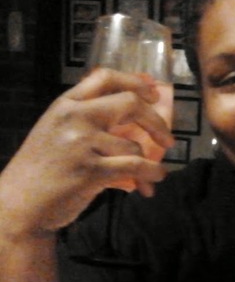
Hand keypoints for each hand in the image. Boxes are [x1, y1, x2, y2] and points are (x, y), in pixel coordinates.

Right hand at [0, 68, 173, 238]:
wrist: (19, 204)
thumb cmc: (42, 170)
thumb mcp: (57, 131)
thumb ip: (87, 118)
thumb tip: (133, 110)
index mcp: (66, 105)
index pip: (105, 76)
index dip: (135, 82)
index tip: (153, 93)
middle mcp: (74, 117)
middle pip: (130, 104)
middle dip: (156, 121)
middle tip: (167, 139)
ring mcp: (82, 143)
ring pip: (135, 146)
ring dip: (151, 163)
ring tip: (152, 176)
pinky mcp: (91, 170)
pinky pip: (135, 167)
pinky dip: (151, 174)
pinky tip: (153, 181)